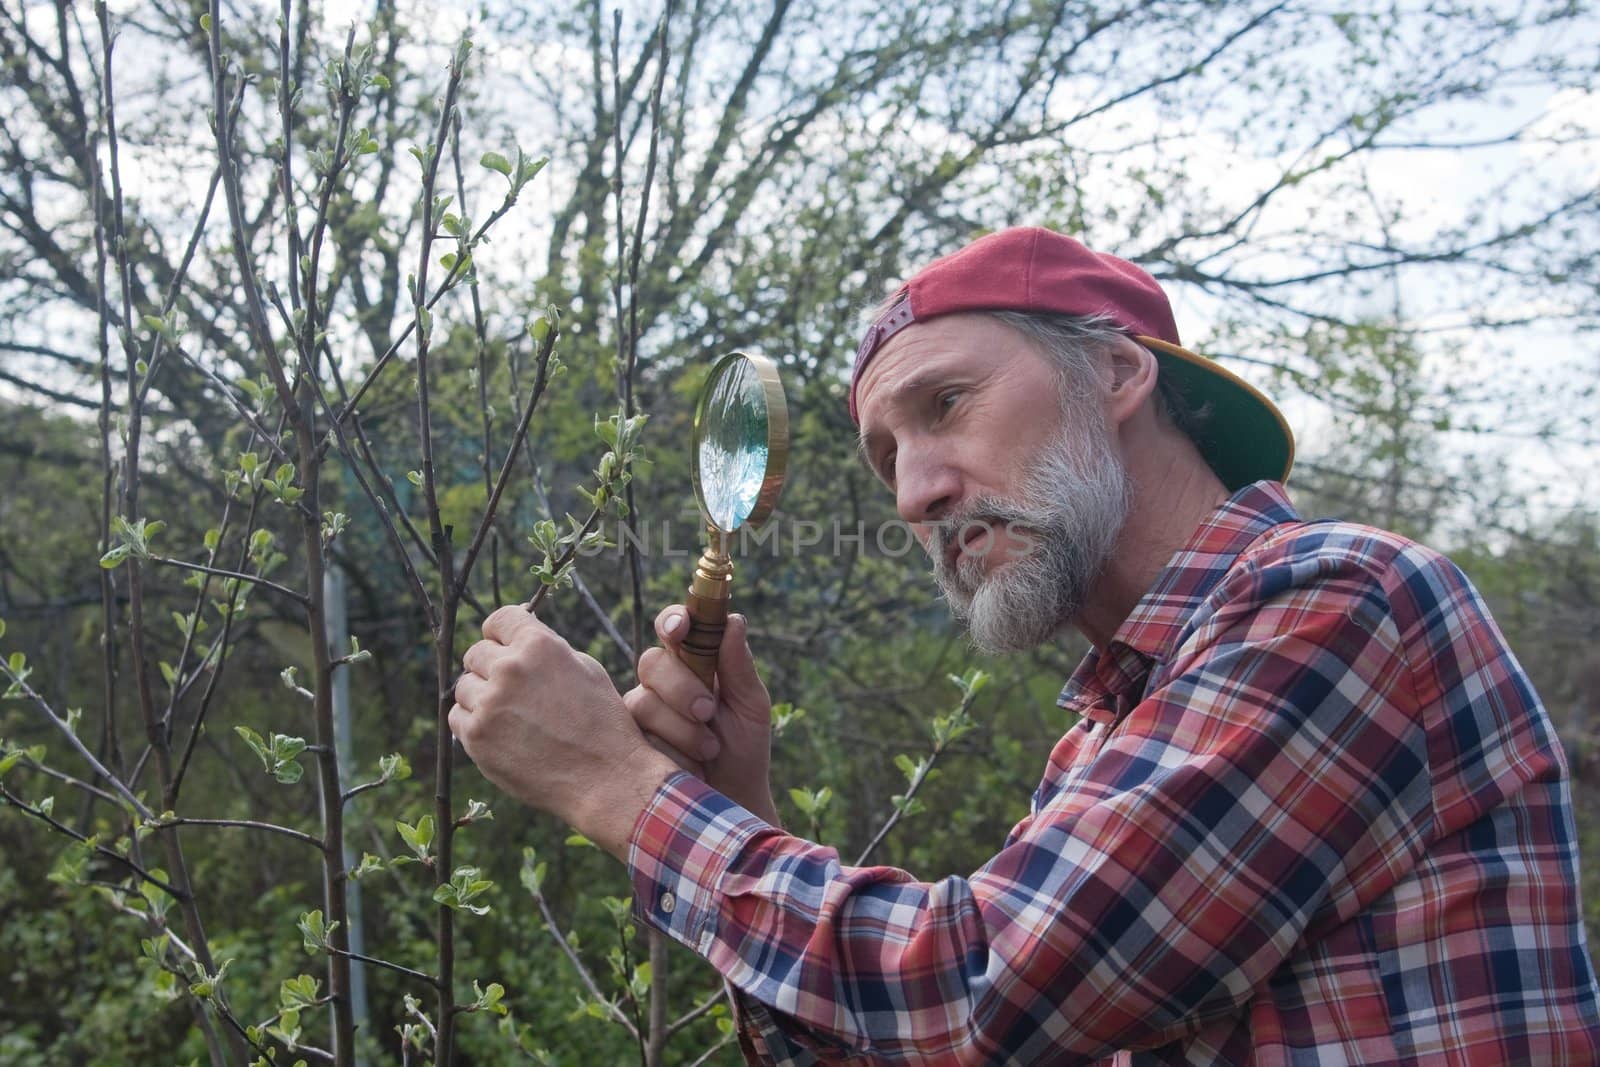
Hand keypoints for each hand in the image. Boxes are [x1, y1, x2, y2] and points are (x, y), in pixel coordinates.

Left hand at [450, 605, 675, 857]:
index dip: (500, 633)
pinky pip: (457, 718)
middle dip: (491, 667)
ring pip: (464, 687)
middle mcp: (510, 669)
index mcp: (539, 646)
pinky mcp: (476, 737)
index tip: (502, 645)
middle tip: (512, 690)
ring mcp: (489, 704)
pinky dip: (473, 723)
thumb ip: (547, 650)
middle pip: (475, 653)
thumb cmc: (602, 724)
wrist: (605, 779)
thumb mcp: (586, 670)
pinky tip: (500, 733)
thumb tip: (517, 641)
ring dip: (481, 697)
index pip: (498, 619)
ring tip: (511, 717)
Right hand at [625, 606, 779, 825]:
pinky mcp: (627, 744)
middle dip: (681, 687)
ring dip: (680, 728)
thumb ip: (739, 665)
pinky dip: (670, 752)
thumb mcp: (751, 706)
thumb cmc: (744, 750)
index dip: (673, 621)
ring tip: (708, 750)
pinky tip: (689, 768)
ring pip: (642, 701)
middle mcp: (662, 683)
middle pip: (652, 662)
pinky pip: (635, 737)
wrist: (731, 802)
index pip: (675, 628)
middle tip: (708, 712)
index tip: (681, 628)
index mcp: (694, 663)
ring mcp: (641, 713)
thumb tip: (733, 620)